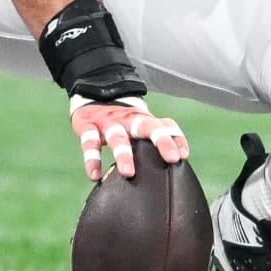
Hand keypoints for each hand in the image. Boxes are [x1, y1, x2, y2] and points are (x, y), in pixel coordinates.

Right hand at [70, 95, 188, 182]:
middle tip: (171, 158)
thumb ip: (157, 140)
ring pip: (117, 136)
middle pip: (147, 126)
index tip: (183, 156)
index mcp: (143, 120)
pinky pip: (90, 142)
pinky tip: (94, 175)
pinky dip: (92, 159)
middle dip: (161, 140)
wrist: (93, 94)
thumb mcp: (140, 126)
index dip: (175, 138)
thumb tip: (178, 162)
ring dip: (123, 154)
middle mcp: (128, 120)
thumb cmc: (123, 121)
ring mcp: (108, 122)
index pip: (165, 126)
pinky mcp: (87, 126)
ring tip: (128, 173)